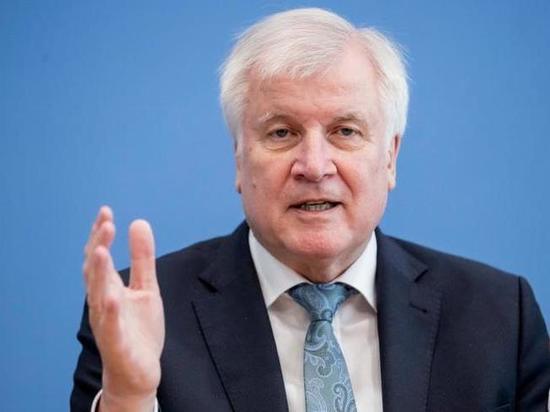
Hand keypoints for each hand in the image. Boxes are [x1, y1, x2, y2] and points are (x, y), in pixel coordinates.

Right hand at [83, 206, 164, 411]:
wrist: (139, 371)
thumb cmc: (139, 329)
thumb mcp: (146, 288)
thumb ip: (143, 258)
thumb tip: (139, 222)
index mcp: (109, 288)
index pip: (101, 257)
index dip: (101, 235)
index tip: (105, 212)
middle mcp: (103, 303)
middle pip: (96, 271)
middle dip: (99, 246)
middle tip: (106, 223)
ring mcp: (107, 323)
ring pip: (98, 295)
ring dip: (98, 273)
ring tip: (100, 250)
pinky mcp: (117, 343)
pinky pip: (111, 327)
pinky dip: (110, 312)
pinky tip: (112, 297)